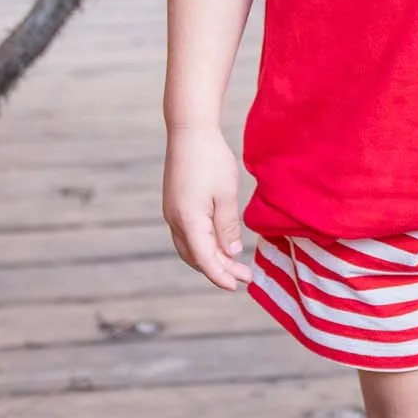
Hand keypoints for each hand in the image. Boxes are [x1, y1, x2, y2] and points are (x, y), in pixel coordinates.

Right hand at [163, 126, 250, 290]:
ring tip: (234, 263)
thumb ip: (228, 226)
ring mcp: (172, 213)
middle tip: (245, 276)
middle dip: (219, 270)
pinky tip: (219, 243)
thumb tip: (231, 252)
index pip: (205, 260)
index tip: (238, 285)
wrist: (189, 131)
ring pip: (189, 247)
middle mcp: (175, 220)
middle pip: (195, 257)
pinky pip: (187, 235)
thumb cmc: (210, 160)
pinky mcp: (174, 204)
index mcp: (188, 221)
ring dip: (210, 258)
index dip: (221, 276)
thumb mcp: (226, 194)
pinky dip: (203, 245)